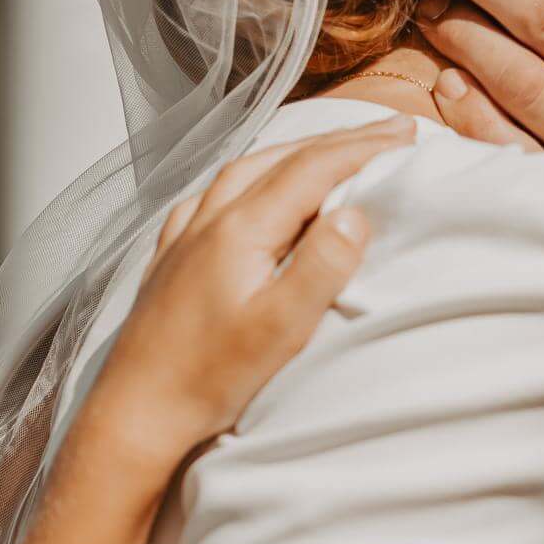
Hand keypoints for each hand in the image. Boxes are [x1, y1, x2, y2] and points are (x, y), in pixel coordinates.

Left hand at [71, 117, 408, 478]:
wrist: (135, 412)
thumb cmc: (209, 378)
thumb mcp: (280, 330)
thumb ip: (321, 267)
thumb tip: (355, 214)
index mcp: (240, 230)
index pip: (312, 169)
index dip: (363, 148)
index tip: (408, 136)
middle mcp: (209, 219)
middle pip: (282, 159)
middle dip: (340, 141)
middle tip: (390, 130)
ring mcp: (184, 236)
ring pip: (246, 169)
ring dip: (297, 152)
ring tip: (334, 148)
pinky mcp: (170, 257)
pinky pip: (214, 193)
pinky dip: (251, 175)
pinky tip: (252, 187)